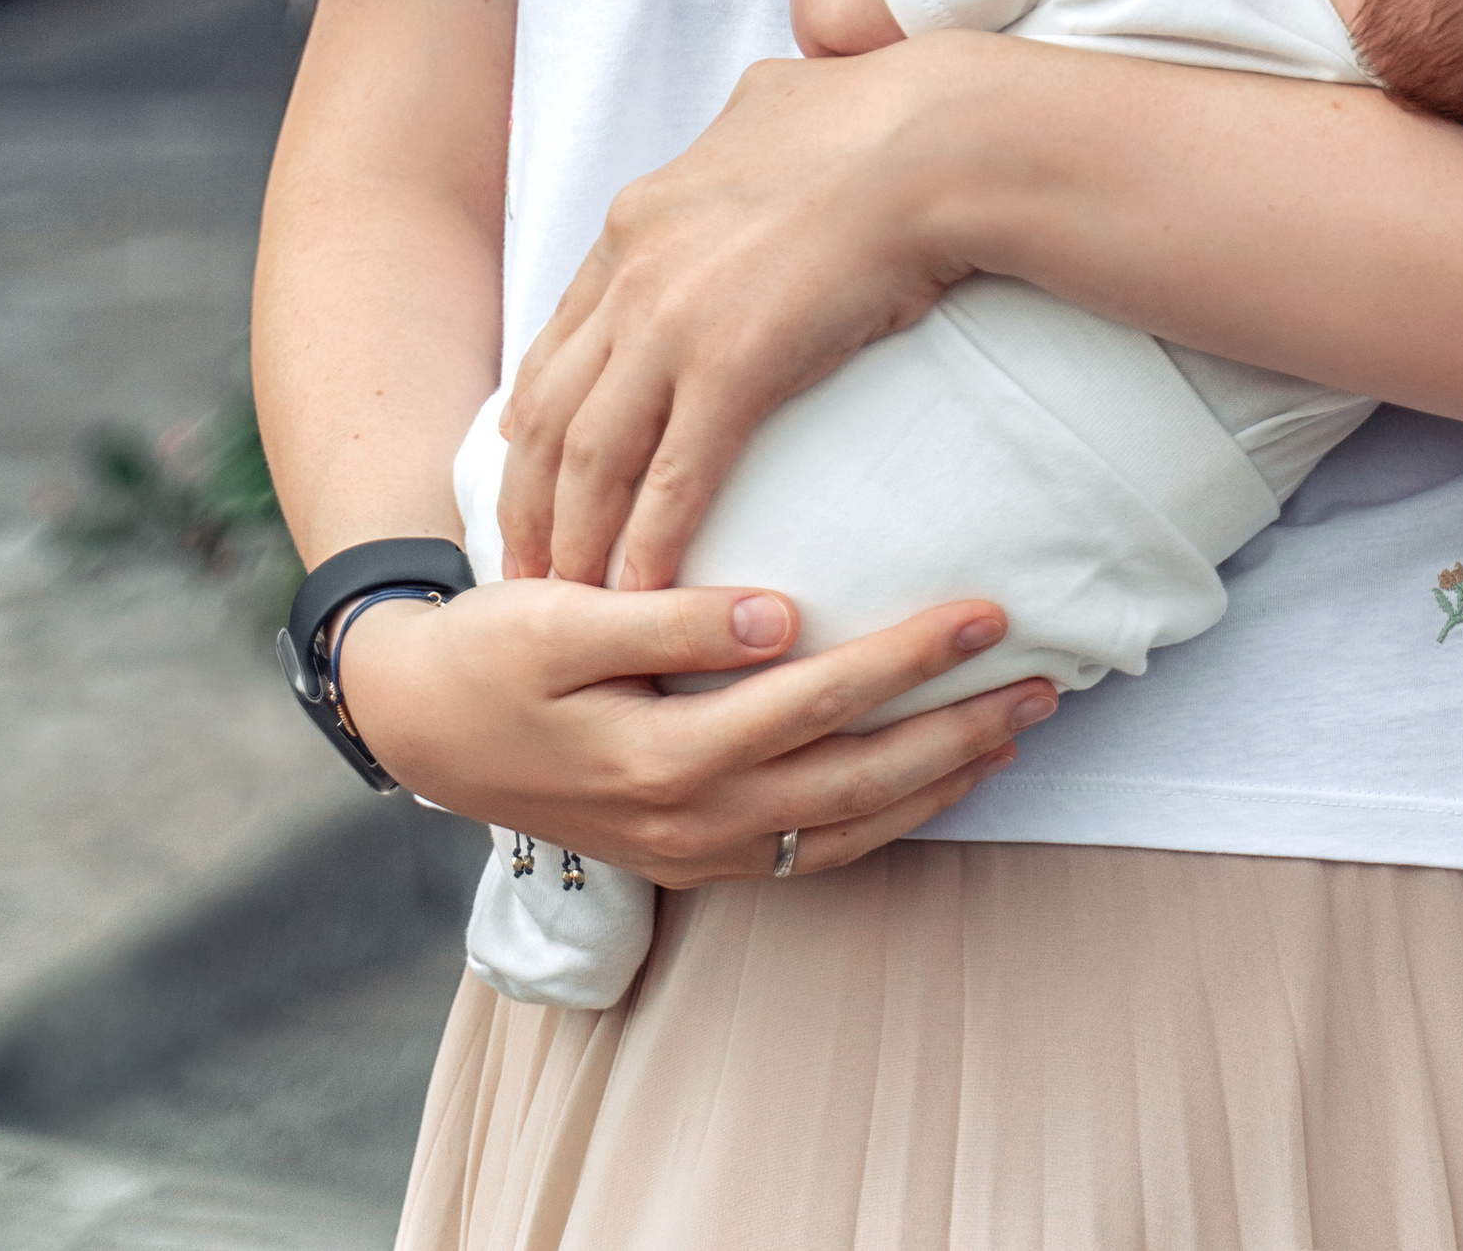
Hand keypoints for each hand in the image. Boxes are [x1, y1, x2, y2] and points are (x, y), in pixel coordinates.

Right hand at [334, 575, 1057, 884]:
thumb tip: (780, 615)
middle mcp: (688, 818)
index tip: (984, 611)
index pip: (818, 701)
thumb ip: (670, 623)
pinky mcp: (689, 852)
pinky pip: (807, 851)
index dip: (908, 657)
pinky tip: (930, 784)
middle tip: (1043, 682)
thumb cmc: (493, 650)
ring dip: (937, 783)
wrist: (419, 722)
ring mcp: (691, 848)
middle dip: (957, 732)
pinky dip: (881, 822)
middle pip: (855, 780)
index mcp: (661, 756)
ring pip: (843, 829)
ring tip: (1015, 733)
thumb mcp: (562, 618)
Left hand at [499, 35, 995, 586]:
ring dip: (571, 536)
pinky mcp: (731, 367)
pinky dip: (647, 544)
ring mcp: (674, 319)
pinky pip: (670, 479)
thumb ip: (742, 131)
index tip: (528, 461)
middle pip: (551, 405)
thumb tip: (761, 108)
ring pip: (589, 454)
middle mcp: (635, 268)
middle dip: (528, 493)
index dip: (541, 408)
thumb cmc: (880, 120)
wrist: (933, 141)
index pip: (563, 334)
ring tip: (568, 598)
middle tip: (524, 560)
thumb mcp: (772, 103)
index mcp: (638, 215)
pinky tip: (641, 590)